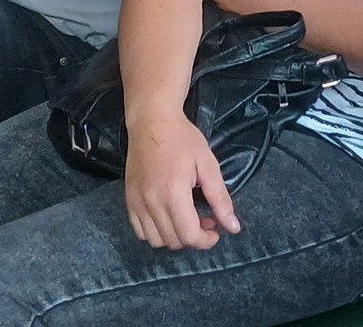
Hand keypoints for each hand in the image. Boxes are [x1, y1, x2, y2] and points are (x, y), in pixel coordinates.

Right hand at [124, 111, 239, 250]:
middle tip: (204, 220)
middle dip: (194, 237)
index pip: (188, 235)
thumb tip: (233, 227)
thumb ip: (220, 198)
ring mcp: (137, 201)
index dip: (206, 241)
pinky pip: (140, 230)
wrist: (151, 120)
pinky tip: (167, 216)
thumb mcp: (208, 165)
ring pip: (156, 240)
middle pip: (173, 241)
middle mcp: (151, 201)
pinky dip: (155, 232)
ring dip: (174, 237)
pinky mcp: (129, 199)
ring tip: (185, 218)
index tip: (216, 230)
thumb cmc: (183, 138)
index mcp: (173, 192)